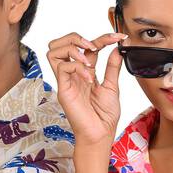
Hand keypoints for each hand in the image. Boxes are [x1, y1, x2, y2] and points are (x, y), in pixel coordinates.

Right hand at [46, 31, 125, 145]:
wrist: (100, 135)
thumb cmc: (104, 116)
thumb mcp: (112, 86)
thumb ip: (112, 67)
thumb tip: (118, 48)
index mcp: (84, 72)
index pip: (86, 47)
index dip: (102, 38)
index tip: (119, 37)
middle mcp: (72, 74)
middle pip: (60, 43)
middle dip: (76, 37)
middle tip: (94, 46)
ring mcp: (66, 81)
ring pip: (53, 51)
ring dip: (73, 49)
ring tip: (90, 61)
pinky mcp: (63, 89)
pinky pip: (63, 67)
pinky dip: (78, 67)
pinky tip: (89, 79)